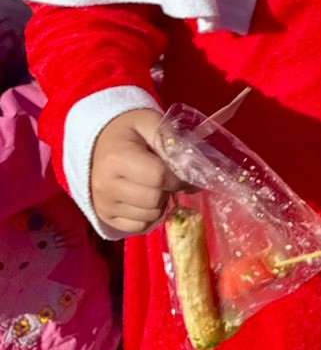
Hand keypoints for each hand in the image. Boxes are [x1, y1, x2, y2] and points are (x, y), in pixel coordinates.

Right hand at [91, 108, 183, 233]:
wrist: (99, 142)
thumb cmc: (129, 131)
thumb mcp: (149, 121)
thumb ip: (170, 139)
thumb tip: (191, 168)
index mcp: (117, 158)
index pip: (159, 176)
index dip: (179, 176)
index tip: (187, 172)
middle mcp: (106, 185)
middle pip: (154, 199)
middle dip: (170, 190)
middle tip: (171, 179)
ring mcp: (104, 204)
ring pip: (149, 216)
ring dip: (162, 204)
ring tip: (157, 186)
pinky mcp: (105, 217)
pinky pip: (139, 227)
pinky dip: (151, 216)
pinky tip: (148, 200)